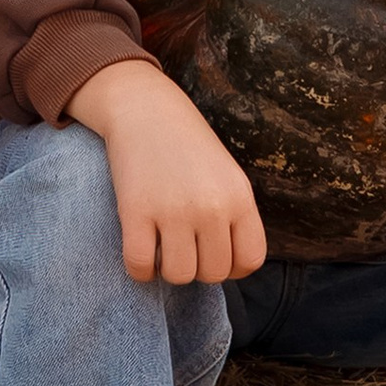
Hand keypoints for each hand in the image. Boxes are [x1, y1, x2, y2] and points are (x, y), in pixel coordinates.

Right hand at [65, 56, 266, 284]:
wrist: (146, 110)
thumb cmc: (188, 148)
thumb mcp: (228, 177)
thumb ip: (235, 218)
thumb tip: (230, 268)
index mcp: (239, 197)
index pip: (249, 260)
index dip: (232, 267)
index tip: (213, 254)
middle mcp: (212, 207)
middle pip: (212, 273)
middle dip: (198, 268)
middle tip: (184, 246)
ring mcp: (174, 210)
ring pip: (179, 275)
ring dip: (168, 269)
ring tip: (162, 246)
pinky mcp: (136, 211)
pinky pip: (141, 266)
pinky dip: (139, 270)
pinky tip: (140, 250)